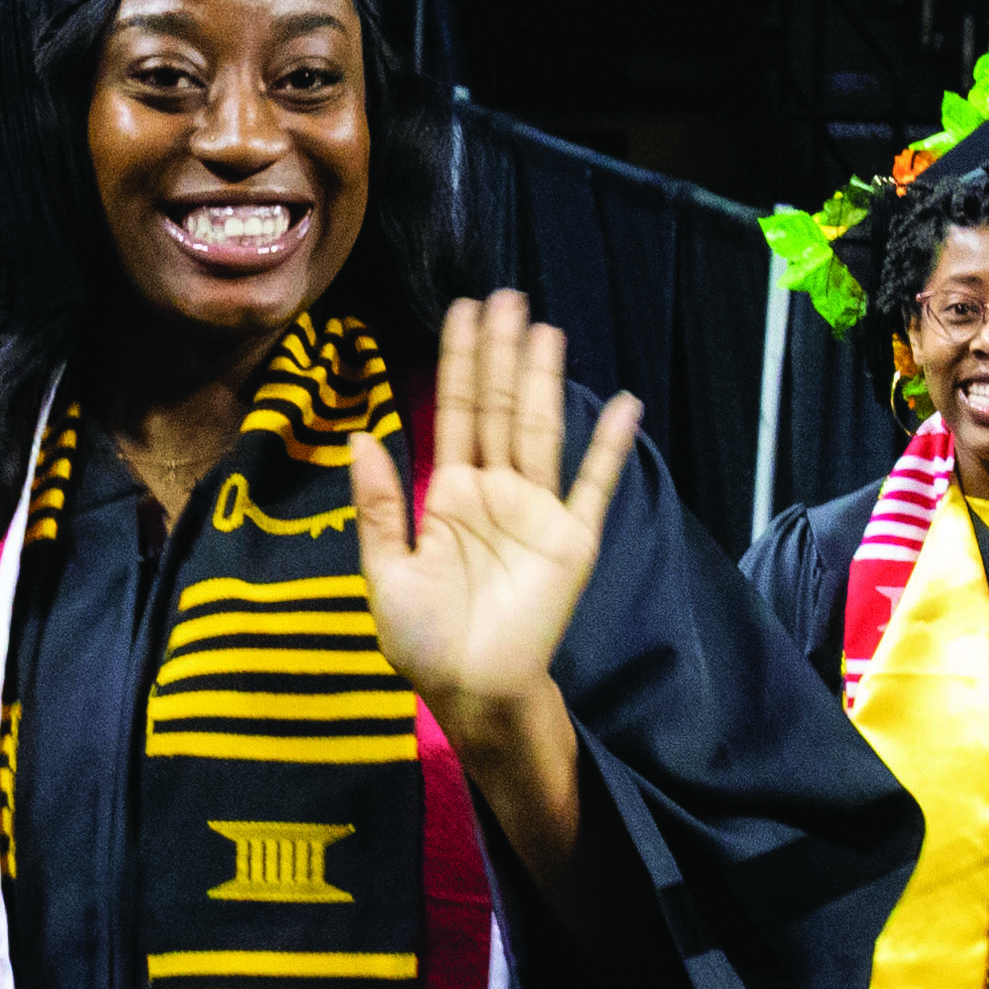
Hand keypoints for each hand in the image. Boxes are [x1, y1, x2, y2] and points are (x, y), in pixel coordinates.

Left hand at [347, 293, 641, 762]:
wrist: (470, 692)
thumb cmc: (423, 640)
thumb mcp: (385, 570)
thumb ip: (379, 505)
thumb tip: (364, 437)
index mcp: (448, 495)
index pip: (456, 412)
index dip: (458, 363)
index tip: (459, 312)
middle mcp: (495, 492)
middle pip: (500, 408)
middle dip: (500, 354)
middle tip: (504, 296)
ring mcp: (536, 512)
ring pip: (541, 430)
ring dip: (544, 380)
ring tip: (544, 328)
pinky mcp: (571, 540)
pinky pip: (593, 486)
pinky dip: (609, 446)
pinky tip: (624, 403)